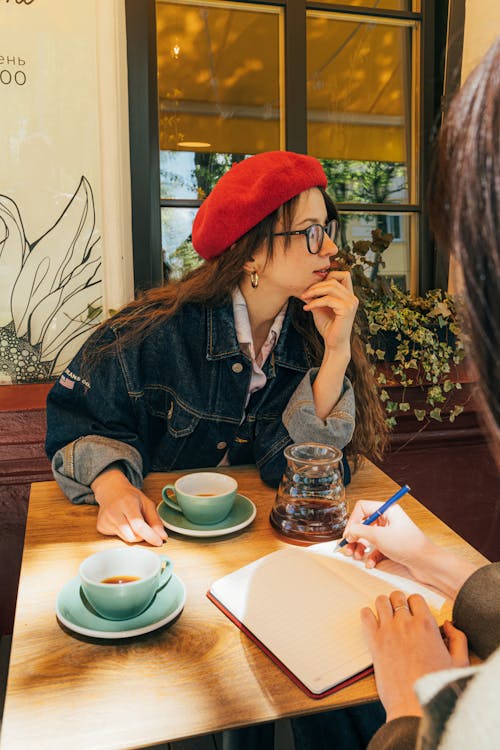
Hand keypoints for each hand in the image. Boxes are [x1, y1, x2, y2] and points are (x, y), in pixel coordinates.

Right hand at [91, 467, 166, 545]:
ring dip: (134, 535)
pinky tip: (122, 523)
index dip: (150, 535)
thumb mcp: (146, 503)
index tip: (159, 542)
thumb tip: (162, 536)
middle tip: (144, 527)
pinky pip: (117, 537)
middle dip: (142, 536)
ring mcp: (105, 520)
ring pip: (125, 538)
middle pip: (132, 535)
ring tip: (132, 522)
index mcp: (127, 503)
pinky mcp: (101, 527)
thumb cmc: (130, 497)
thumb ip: (155, 520)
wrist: (111, 491)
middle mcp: (113, 512)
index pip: (138, 525)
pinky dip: (124, 534)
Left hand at [301, 270, 357, 354]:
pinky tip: (307, 308)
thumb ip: (316, 296)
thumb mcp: (320, 307)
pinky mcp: (347, 310)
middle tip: (304, 293)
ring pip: (331, 287)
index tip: (314, 286)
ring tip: (304, 298)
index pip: (343, 274)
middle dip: (316, 285)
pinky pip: (328, 300)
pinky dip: (315, 302)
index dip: (328, 276)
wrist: (333, 343)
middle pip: (334, 279)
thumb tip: (304, 285)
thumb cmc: (328, 327)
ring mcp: (351, 303)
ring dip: (314, 291)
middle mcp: (352, 297)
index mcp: (349, 295)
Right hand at [343, 500, 431, 571]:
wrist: (427, 563)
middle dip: (355, 537)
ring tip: (358, 556)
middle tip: (348, 547)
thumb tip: (349, 531)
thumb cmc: (409, 546)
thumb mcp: (379, 536)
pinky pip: (376, 548)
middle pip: (364, 524)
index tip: (348, 534)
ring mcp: (391, 533)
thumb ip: (359, 531)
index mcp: (387, 510)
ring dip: (360, 547)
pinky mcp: (393, 546)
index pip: (362, 508)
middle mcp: (389, 519)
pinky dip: (371, 555)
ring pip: (368, 537)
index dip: (353, 521)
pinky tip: (370, 563)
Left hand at [361, 591, 468, 720]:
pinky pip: (365, 615)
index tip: (413, 613)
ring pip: (380, 601)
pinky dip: (367, 615)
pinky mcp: (374, 642)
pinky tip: (373, 624)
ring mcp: (388, 631)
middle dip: (398, 603)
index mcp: (427, 625)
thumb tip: (449, 626)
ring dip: (383, 606)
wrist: (414, 706)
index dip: (414, 604)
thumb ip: (458, 639)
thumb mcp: (459, 663)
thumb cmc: (435, 687)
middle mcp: (406, 623)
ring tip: (386, 618)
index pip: (416, 598)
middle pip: (397, 596)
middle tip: (399, 615)